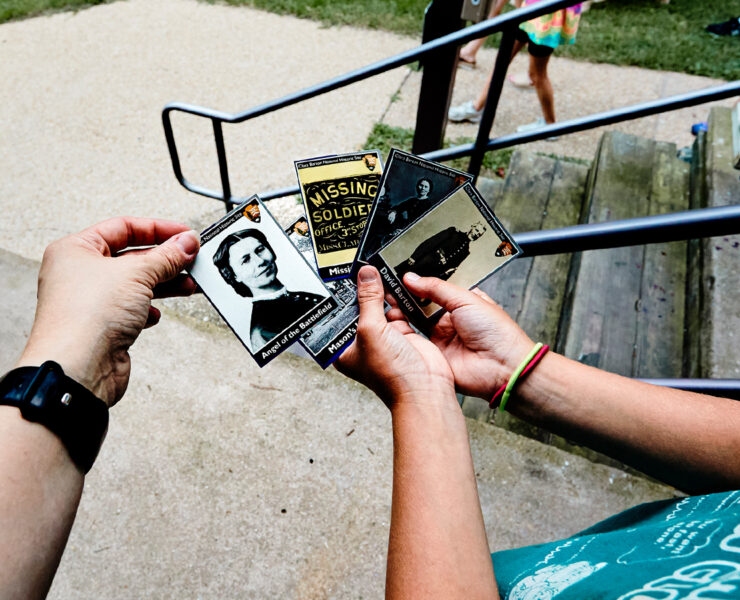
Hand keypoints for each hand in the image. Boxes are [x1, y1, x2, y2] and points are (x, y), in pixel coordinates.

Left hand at [17, 217, 199, 406]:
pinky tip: (155, 314)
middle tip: (191, 259)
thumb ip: (166, 256)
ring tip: (188, 285)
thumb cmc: (85, 317)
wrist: (77, 368)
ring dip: (164, 284)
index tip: (184, 235)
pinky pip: (132, 309)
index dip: (157, 229)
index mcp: (75, 250)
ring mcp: (91, 302)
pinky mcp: (102, 326)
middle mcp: (79, 274)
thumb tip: (186, 243)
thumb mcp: (136, 273)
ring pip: (135, 284)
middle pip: (132, 256)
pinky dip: (148, 309)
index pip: (123, 227)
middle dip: (165, 259)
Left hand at [334, 266, 454, 408]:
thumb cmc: (391, 376)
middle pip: (360, 309)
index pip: (339, 316)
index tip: (345, 276)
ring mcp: (384, 339)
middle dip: (364, 292)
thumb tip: (365, 276)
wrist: (424, 387)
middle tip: (364, 272)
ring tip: (380, 276)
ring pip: (380, 307)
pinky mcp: (403, 334)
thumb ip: (368, 300)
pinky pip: (398, 311)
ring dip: (382, 294)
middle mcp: (363, 343)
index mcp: (345, 348)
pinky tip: (396, 289)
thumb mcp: (371, 330)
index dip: (342, 297)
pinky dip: (399, 301)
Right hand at [402, 273, 534, 399]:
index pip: (434, 288)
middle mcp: (449, 320)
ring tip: (389, 300)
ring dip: (403, 313)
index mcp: (461, 303)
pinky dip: (404, 333)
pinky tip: (394, 321)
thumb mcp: (466, 299)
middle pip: (421, 305)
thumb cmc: (498, 333)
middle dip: (406, 297)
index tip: (402, 276)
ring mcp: (441, 338)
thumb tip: (413, 278)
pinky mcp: (434, 354)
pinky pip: (415, 341)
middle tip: (390, 287)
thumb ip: (437, 288)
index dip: (418, 283)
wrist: (503, 367)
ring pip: (414, 322)